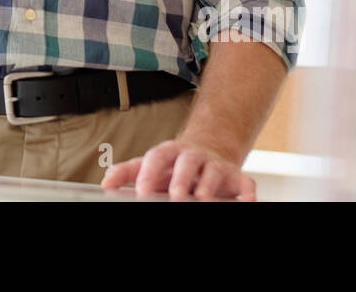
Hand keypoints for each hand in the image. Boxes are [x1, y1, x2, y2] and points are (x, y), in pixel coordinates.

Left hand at [101, 138, 256, 199]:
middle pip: (187, 162)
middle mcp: (194, 157)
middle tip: (176, 195)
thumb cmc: (174, 165)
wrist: (209, 152)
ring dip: (209, 186)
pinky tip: (246, 203)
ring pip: (214, 172)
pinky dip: (248, 193)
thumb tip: (107, 182)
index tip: (142, 190)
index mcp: (170, 153)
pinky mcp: (236, 178)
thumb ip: (128, 172)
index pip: (158, 157)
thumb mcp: (150, 165)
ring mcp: (216, 166)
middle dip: (182, 178)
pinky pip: (245, 183)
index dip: (149, 172)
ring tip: (203, 199)